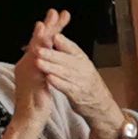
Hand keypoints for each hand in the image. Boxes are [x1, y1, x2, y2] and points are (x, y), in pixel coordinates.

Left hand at [18, 9, 124, 138]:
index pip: (73, 48)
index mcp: (82, 59)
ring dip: (51, 67)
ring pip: (65, 73)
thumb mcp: (79, 63)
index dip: (64, 42)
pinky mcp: (78, 94)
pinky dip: (58, 83)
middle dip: (52, 54)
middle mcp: (83, 68)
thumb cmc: (85, 81)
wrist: (99, 102)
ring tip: (39, 62)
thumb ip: (67, 52)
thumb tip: (55, 36)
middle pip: (66, 60)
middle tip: (38, 49)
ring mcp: (81, 81)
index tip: (54, 36)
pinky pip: (67, 87)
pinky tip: (49, 79)